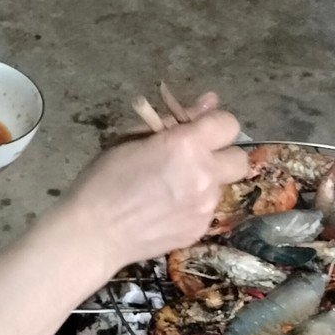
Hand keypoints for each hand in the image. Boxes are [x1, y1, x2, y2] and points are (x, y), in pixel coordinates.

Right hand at [65, 95, 248, 270]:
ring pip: (222, 186)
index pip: (229, 124)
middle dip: (221, 156)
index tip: (196, 132)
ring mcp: (205, 206)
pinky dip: (193, 206)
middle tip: (193, 161)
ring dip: (205, 182)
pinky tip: (165, 210)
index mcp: (186, 145)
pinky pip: (207, 210)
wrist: (94, 232)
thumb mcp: (132, 138)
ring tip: (171, 189)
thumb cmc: (103, 179)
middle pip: (240, 159)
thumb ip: (175, 120)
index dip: (214, 125)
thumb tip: (208, 102)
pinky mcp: (200, 230)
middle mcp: (204, 175)